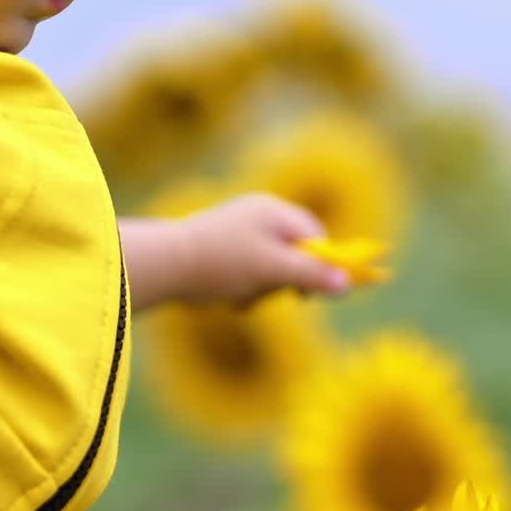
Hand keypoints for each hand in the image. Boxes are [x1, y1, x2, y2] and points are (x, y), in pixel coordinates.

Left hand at [170, 193, 352, 304]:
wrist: (163, 266)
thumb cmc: (221, 263)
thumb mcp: (272, 270)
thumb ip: (310, 275)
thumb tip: (347, 283)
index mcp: (272, 211)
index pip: (314, 235)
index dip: (321, 264)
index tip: (317, 291)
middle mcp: (256, 217)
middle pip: (292, 254)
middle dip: (282, 281)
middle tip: (267, 293)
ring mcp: (236, 233)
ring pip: (267, 270)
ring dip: (259, 291)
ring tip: (240, 298)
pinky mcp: (219, 252)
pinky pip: (244, 275)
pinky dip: (241, 291)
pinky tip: (226, 298)